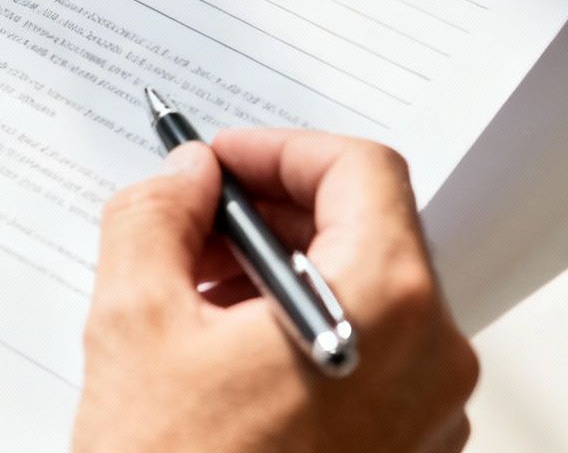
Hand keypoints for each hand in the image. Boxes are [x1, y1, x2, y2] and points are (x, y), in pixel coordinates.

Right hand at [74, 130, 476, 452]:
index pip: (361, 171)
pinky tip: (228, 356)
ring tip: (197, 296)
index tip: (223, 163)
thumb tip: (183, 179)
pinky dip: (306, 332)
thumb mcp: (134, 324)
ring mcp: (427, 417)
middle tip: (195, 221)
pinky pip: (371, 360)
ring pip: (368, 296)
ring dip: (284, 275)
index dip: (281, 150)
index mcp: (388, 305)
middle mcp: (432, 359)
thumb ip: (157, 217)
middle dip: (274, 214)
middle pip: (369, 230)